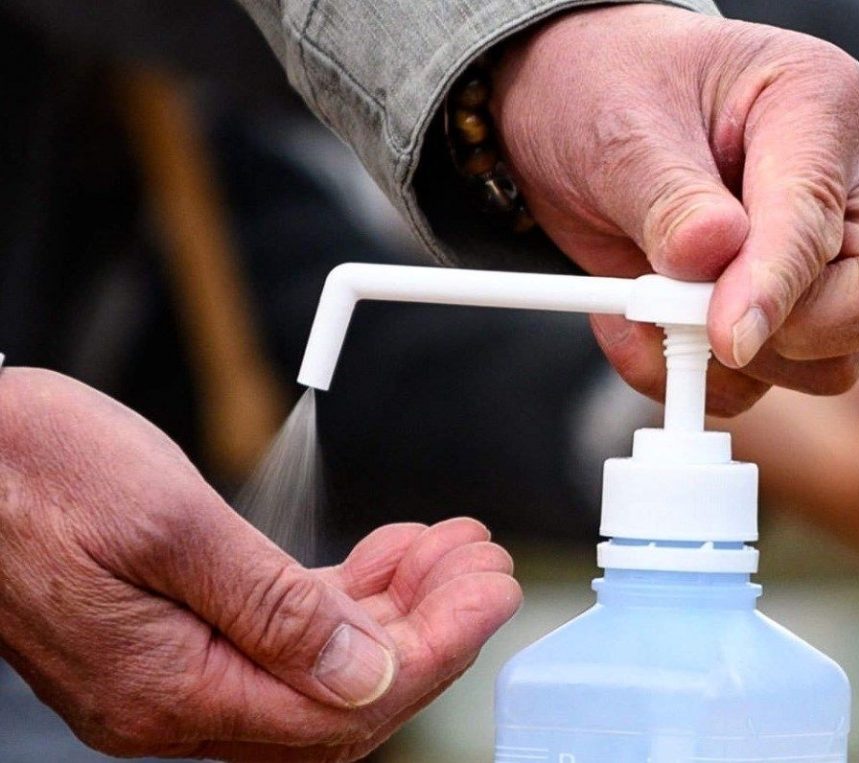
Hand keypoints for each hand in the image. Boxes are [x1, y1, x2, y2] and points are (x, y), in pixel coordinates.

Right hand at [0, 369, 520, 760]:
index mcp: (176, 686)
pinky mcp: (175, 635)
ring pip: (320, 663)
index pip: (347, 703)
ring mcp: (176, 670)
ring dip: (392, 607)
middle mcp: (177, 698)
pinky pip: (283, 636)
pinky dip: (342, 598)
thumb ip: (272, 610)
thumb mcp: (169, 524)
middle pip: (343, 691)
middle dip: (428, 626)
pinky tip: (382, 560)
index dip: (436, 650)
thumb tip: (365, 675)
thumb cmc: (39, 471)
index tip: (490, 596)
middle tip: (483, 565)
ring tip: (446, 550)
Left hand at [493, 5, 858, 414]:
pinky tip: (638, 328)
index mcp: (818, 107)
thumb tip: (713, 255)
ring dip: (726, 364)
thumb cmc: (605, 88)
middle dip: (783, 333)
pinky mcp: (772, 312)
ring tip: (640, 305)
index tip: (725, 336)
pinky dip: (693, 376)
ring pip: (828, 361)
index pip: (828, 216)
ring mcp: (814, 258)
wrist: (568, 111)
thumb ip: (666, 198)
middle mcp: (840, 188)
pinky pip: (760, 382)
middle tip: (682, 315)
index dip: (778, 286)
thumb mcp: (620, 127)